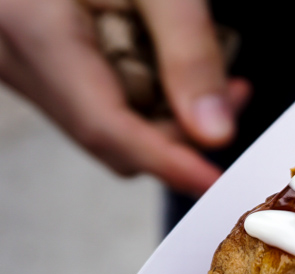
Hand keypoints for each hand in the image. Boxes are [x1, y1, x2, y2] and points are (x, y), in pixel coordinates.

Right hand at [0, 0, 249, 196]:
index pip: (110, 129)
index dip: (170, 164)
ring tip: (216, 74)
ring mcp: (12, 58)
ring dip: (164, 111)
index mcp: (35, 33)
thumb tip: (215, 131)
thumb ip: (188, 53)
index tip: (217, 184)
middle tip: (236, 96)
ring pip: (100, 119)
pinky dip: (138, 89)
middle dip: (179, 132)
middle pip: (107, 134)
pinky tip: (170, 59)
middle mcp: (12, 56)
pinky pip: (87, 93)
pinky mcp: (25, 51)